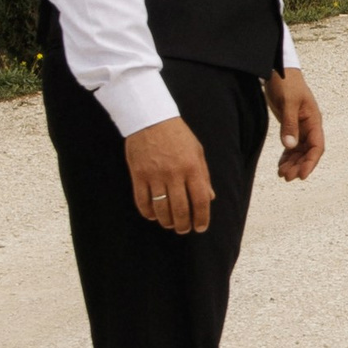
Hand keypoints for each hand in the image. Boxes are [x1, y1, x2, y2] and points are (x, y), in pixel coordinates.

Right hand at [122, 114, 213, 233]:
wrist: (150, 118)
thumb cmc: (177, 135)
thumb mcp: (197, 151)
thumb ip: (204, 176)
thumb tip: (210, 198)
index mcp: (192, 167)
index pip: (200, 200)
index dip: (202, 218)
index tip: (200, 227)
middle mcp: (174, 173)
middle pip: (181, 209)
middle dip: (183, 225)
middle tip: (183, 229)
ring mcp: (155, 175)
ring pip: (161, 209)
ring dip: (166, 222)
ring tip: (169, 224)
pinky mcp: (138, 175)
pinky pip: (143, 201)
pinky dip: (148, 213)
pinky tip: (153, 215)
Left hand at [265, 67, 325, 184]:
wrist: (278, 70)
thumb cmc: (287, 83)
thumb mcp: (288, 102)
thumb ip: (289, 124)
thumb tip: (290, 145)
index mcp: (314, 120)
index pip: (317, 146)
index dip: (310, 162)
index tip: (301, 175)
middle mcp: (309, 126)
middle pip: (308, 152)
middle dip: (299, 166)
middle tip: (286, 177)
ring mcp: (300, 126)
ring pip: (299, 151)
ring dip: (292, 163)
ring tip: (282, 175)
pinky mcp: (291, 126)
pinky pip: (292, 146)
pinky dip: (287, 156)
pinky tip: (281, 165)